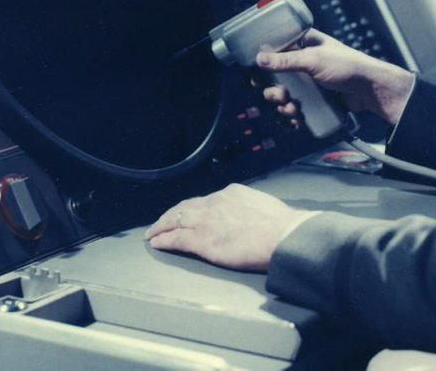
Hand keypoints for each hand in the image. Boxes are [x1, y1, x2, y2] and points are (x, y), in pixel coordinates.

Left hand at [144, 183, 314, 270]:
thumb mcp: (263, 206)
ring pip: (175, 220)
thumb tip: (250, 217)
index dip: (191, 208)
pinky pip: (176, 238)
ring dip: (161, 226)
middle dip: (171, 214)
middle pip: (185, 207)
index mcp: (231, 193)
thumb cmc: (281, 226)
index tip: (186, 212)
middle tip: (161, 222)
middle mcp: (215, 202)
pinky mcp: (202, 240)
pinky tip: (156, 243)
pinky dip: (164, 240)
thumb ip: (249, 209)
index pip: (203, 200)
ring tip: (152, 233)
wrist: (283, 235)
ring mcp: (206, 221)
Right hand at [256, 29, 414, 125]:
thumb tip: (260, 58)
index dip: (264, 64)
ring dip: (283, 105)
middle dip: (274, 91)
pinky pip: (296, 108)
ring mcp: (309, 82)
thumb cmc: (349, 65)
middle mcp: (304, 62)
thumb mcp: (314, 59)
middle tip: (278, 96)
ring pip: (285, 96)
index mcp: (303, 44)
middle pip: (277, 78)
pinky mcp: (315, 99)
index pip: (275, 51)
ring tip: (291, 109)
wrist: (371, 90)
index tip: (258, 76)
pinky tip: (296, 118)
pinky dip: (292, 115)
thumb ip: (286, 60)